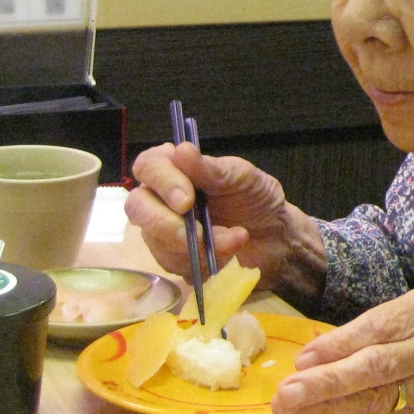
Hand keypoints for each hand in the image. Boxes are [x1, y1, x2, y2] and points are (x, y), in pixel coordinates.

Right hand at [126, 143, 323, 300]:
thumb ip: (211, 168)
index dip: (162, 182)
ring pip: (156, 240)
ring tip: (236, 238)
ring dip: (198, 244)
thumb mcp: (242, 178)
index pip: (148, 166)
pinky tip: (228, 253)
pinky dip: (202, 260)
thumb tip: (181, 150)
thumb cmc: (256, 198)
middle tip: (202, 233)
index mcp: (175, 169)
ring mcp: (161, 229)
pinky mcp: (172, 257)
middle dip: (168, 223)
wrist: (274, 236)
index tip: (187, 200)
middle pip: (138, 207)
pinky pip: (172, 263)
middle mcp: (160, 198)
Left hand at [272, 285, 413, 413]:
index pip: (378, 326)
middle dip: (327, 381)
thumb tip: (314, 352)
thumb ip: (377, 329)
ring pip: (377, 398)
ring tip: (291, 412)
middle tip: (287, 394)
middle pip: (378, 365)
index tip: (301, 360)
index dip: (338, 345)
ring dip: (329, 407)